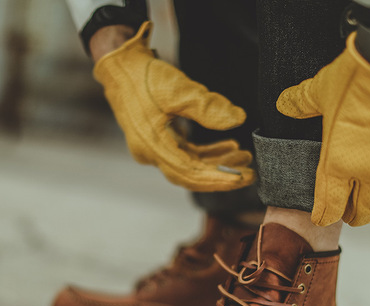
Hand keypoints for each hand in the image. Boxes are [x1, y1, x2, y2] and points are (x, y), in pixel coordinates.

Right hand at [93, 21, 254, 191]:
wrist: (120, 65)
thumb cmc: (143, 76)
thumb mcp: (178, 89)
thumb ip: (208, 107)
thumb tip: (239, 119)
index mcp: (152, 146)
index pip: (189, 173)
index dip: (218, 177)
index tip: (242, 177)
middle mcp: (151, 154)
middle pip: (191, 176)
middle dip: (221, 175)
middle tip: (249, 174)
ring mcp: (154, 149)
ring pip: (191, 166)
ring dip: (217, 163)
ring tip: (244, 156)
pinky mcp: (160, 142)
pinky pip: (187, 155)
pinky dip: (207, 153)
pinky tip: (229, 147)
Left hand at [277, 32, 369, 225]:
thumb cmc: (357, 75)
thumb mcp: (322, 89)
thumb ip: (302, 102)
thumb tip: (283, 103)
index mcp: (338, 163)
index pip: (329, 205)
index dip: (324, 216)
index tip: (322, 219)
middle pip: (364, 211)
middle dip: (355, 216)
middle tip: (352, 215)